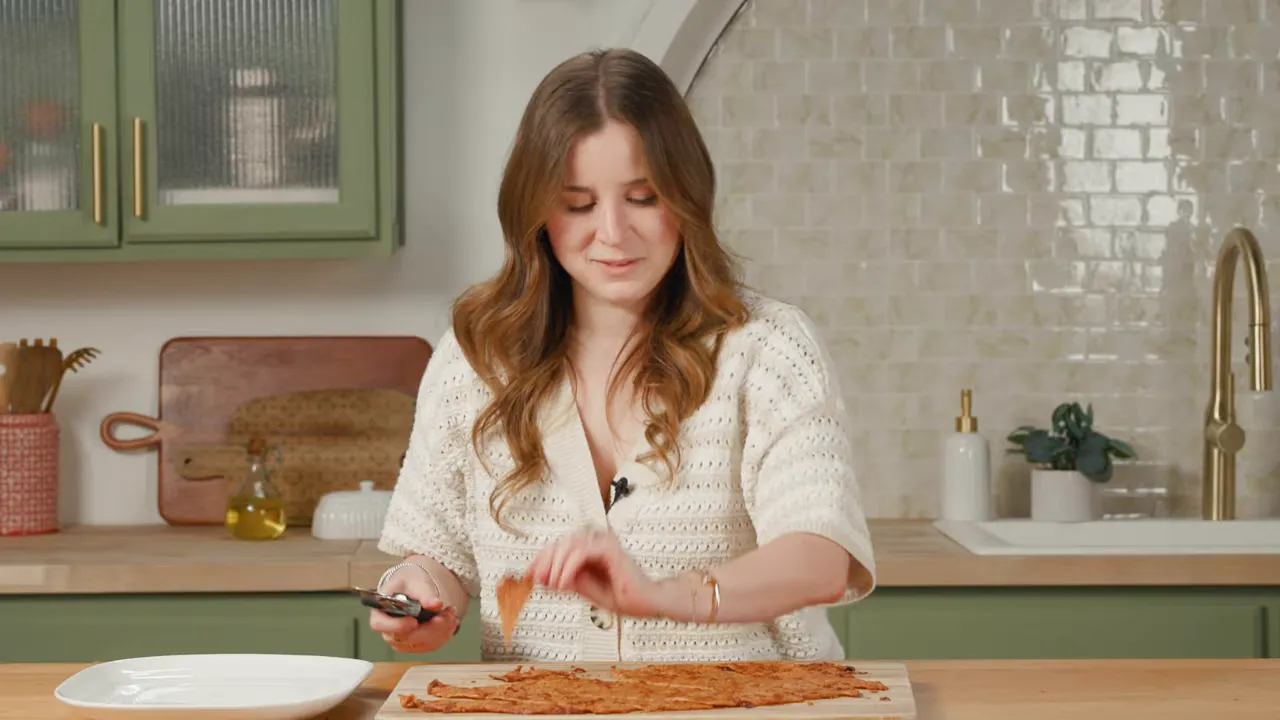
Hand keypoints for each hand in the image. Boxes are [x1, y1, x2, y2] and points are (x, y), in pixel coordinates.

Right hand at [367, 565, 458, 653]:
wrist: (416, 588)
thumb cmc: (409, 583)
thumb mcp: (415, 582)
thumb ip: (424, 592)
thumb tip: (436, 604)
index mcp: (380, 612)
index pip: (379, 625)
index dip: (396, 626)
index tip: (413, 621)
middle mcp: (389, 631)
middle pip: (407, 638)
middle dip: (431, 627)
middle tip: (447, 613)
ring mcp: (403, 641)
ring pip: (422, 644)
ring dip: (442, 630)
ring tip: (451, 613)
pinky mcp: (417, 645)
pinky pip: (432, 646)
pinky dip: (445, 634)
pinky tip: (451, 621)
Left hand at [527, 528, 677, 618]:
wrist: (647, 602)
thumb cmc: (622, 595)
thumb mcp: (584, 589)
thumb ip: (565, 581)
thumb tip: (541, 577)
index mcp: (589, 547)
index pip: (558, 547)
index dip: (540, 559)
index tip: (527, 575)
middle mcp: (595, 540)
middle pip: (559, 543)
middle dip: (543, 562)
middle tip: (534, 579)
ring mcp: (603, 541)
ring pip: (567, 545)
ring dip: (554, 566)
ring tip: (552, 584)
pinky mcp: (609, 547)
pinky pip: (580, 553)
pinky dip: (567, 568)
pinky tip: (563, 584)